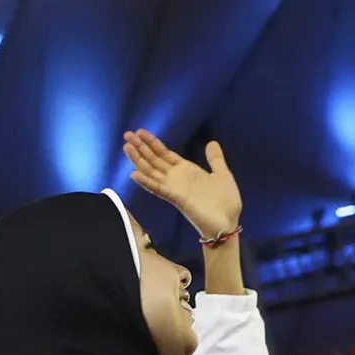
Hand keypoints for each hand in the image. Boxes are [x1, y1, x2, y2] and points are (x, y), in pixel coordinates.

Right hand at [122, 130, 241, 242]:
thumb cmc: (225, 201)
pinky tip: (135, 174)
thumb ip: (215, 159)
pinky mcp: (177, 198)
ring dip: (138, 160)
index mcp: (186, 170)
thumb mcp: (222, 174)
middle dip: (141, 147)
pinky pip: (159, 189)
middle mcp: (176, 178)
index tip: (141, 132)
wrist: (228, 222)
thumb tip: (211, 142)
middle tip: (127, 134)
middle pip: (154, 160)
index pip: (164, 154)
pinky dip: (147, 182)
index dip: (152, 143)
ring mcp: (174, 188)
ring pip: (151, 172)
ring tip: (127, 148)